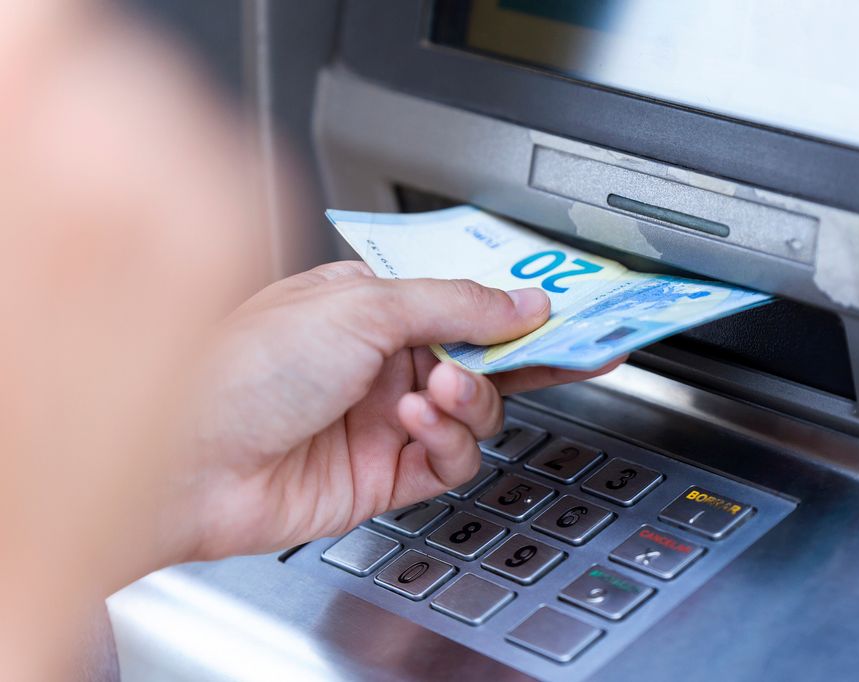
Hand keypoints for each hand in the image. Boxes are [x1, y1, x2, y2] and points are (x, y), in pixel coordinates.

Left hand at [174, 262, 623, 563]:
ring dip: (470, 399)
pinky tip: (415, 423)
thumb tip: (522, 300)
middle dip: (517, 356)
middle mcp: (379, 362)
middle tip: (565, 350)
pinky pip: (449, 459)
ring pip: (473, 412)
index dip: (515, 304)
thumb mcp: (360, 308)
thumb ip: (453, 304)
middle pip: (479, 358)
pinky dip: (446, 441)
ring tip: (438, 389)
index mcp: (369, 307)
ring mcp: (383, 419)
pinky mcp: (384, 475)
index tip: (567, 308)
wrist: (187, 460)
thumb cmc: (242, 367)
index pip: (462, 300)